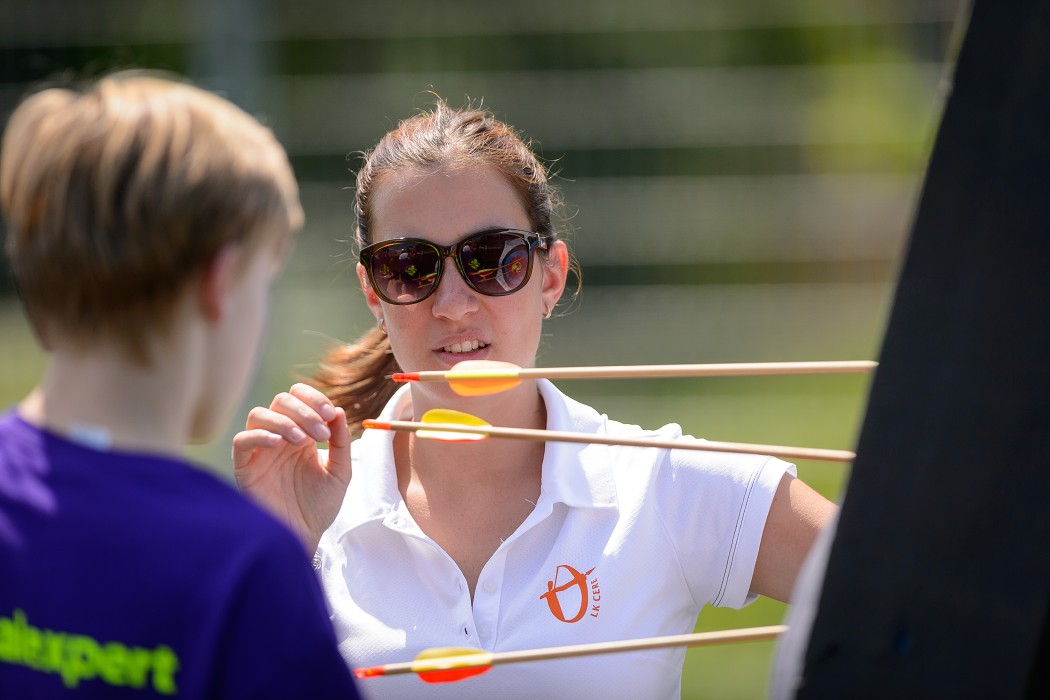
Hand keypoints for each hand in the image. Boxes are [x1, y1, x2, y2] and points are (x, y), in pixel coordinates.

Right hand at [232, 383, 351, 552]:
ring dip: (284, 421)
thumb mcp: (340, 471)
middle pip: (280, 401)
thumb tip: (338, 410)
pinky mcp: (245, 468)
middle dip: (304, 410)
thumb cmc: (320, 506)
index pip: (299, 398)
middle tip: (321, 433)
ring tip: (304, 441)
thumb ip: (341, 441)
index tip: (331, 414)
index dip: (314, 398)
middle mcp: (279, 437)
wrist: (305, 536)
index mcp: (301, 433)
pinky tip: (279, 444)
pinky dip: (259, 436)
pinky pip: (241, 441)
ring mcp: (260, 451)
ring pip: (258, 414)